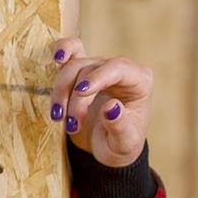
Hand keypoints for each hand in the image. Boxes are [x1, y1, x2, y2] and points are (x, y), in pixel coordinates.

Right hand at [50, 38, 152, 166]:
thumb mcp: (123, 144)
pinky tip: (57, 58)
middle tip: (72, 125)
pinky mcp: (82, 70)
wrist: (109, 147)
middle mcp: (122, 70)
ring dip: (61, 92)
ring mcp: (101, 68)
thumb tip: (111, 107)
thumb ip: (120, 127)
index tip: (80, 93)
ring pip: (74, 66)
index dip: (98, 77)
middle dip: (76, 98)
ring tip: (59, 119)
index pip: (119, 68)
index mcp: (140, 83)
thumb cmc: (121, 144)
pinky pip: (72, 50)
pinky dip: (62, 50)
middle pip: (90, 70)